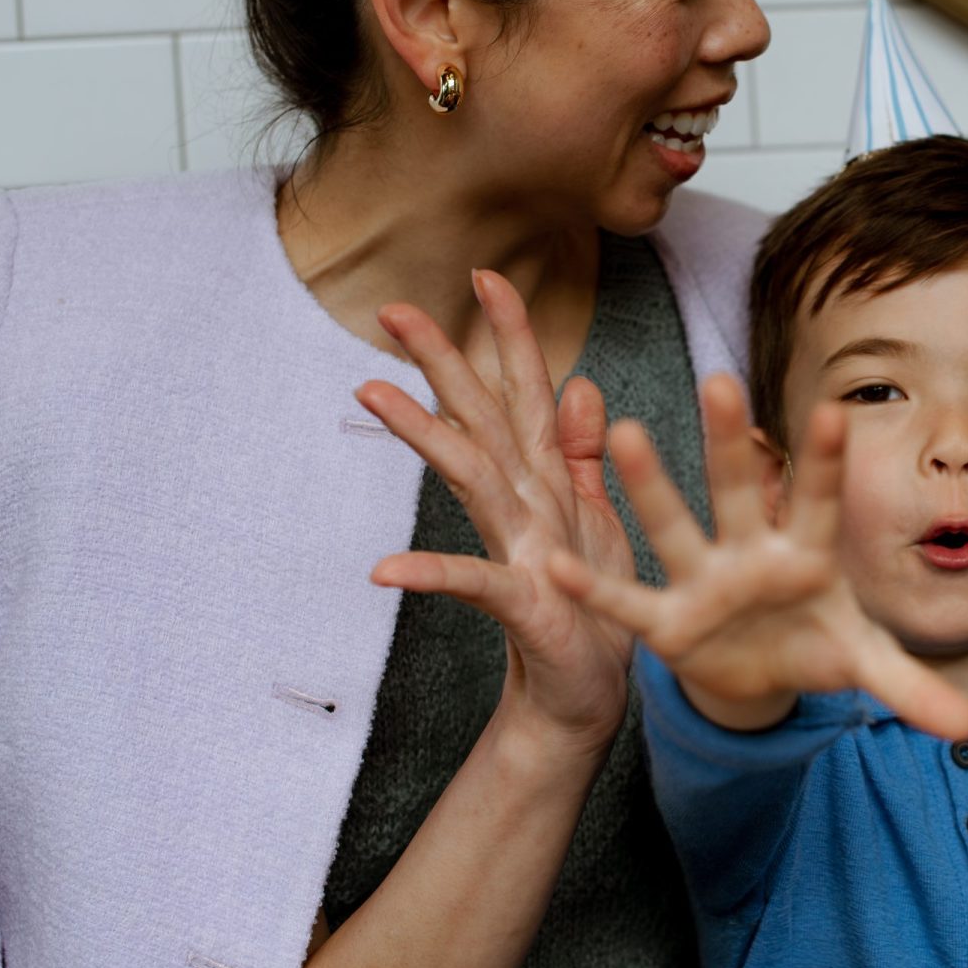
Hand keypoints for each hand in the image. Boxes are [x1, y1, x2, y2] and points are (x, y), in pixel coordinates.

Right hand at [356, 270, 634, 753]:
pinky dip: (430, 573)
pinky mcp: (520, 603)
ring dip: (423, 435)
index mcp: (547, 481)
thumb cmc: (588, 606)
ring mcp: (515, 550)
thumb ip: (585, 455)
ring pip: (470, 478)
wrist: (586, 693)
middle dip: (442, 361)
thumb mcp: (597, 519)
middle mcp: (522, 506)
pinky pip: (472, 583)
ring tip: (370, 391)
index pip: (526, 394)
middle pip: (480, 420)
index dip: (511, 335)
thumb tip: (582, 385)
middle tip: (393, 308)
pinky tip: (384, 570)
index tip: (488, 275)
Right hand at [548, 374, 967, 741]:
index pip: (821, 501)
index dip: (826, 464)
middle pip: (743, 490)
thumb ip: (912, 689)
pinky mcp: (669, 623)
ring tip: (623, 431)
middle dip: (731, 442)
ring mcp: (705, 582)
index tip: (837, 411)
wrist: (762, 672)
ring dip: (651, 485)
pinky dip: (595, 589)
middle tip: (720, 379)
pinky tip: (554, 564)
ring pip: (676, 526)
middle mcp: (751, 554)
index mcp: (808, 554)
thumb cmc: (816, 642)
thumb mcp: (866, 664)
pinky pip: (628, 603)